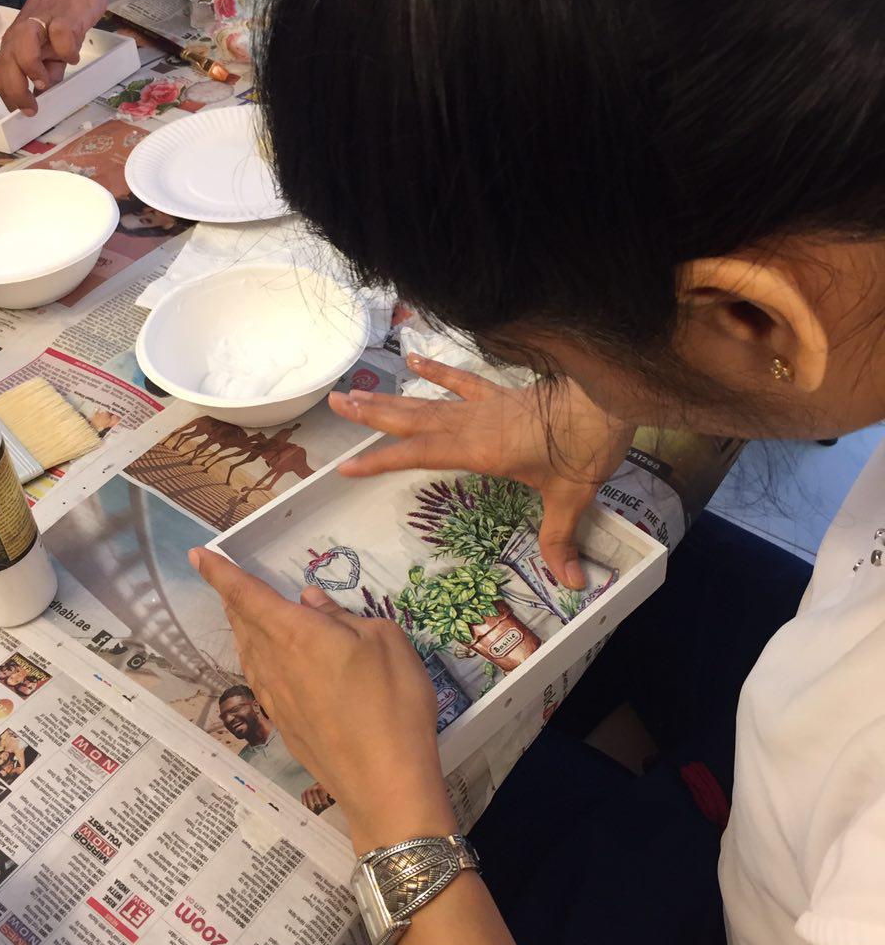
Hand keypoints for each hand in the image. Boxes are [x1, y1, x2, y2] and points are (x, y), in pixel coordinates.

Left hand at [0, 0, 108, 114]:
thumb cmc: (65, 6)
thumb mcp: (54, 41)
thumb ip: (50, 63)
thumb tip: (47, 86)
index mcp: (19, 39)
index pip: (5, 70)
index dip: (10, 94)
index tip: (23, 111)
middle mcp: (25, 32)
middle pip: (9, 62)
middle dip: (16, 90)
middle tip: (31, 108)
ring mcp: (43, 23)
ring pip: (24, 48)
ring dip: (31, 69)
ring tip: (45, 84)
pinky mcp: (65, 17)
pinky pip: (61, 38)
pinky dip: (67, 52)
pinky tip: (73, 56)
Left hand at [191, 550, 455, 852]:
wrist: (385, 784)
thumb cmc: (392, 702)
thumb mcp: (384, 641)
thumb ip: (342, 617)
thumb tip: (311, 602)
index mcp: (295, 633)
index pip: (246, 594)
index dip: (219, 573)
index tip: (197, 555)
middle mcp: (274, 664)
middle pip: (243, 623)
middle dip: (234, 598)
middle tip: (232, 581)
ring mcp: (275, 699)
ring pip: (249, 652)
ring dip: (245, 629)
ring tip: (251, 616)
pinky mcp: (284, 725)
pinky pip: (261, 678)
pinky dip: (260, 658)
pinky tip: (275, 662)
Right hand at [330, 355, 634, 588]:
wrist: (608, 399)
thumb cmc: (586, 446)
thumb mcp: (572, 496)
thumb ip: (561, 538)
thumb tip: (569, 584)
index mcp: (481, 450)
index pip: (419, 455)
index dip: (382, 462)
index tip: (347, 467)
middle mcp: (474, 425)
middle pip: (413, 420)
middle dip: (373, 416)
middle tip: (336, 403)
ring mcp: (486, 406)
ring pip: (428, 402)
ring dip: (392, 399)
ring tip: (357, 392)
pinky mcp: (502, 395)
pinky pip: (463, 381)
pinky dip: (438, 372)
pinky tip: (414, 361)